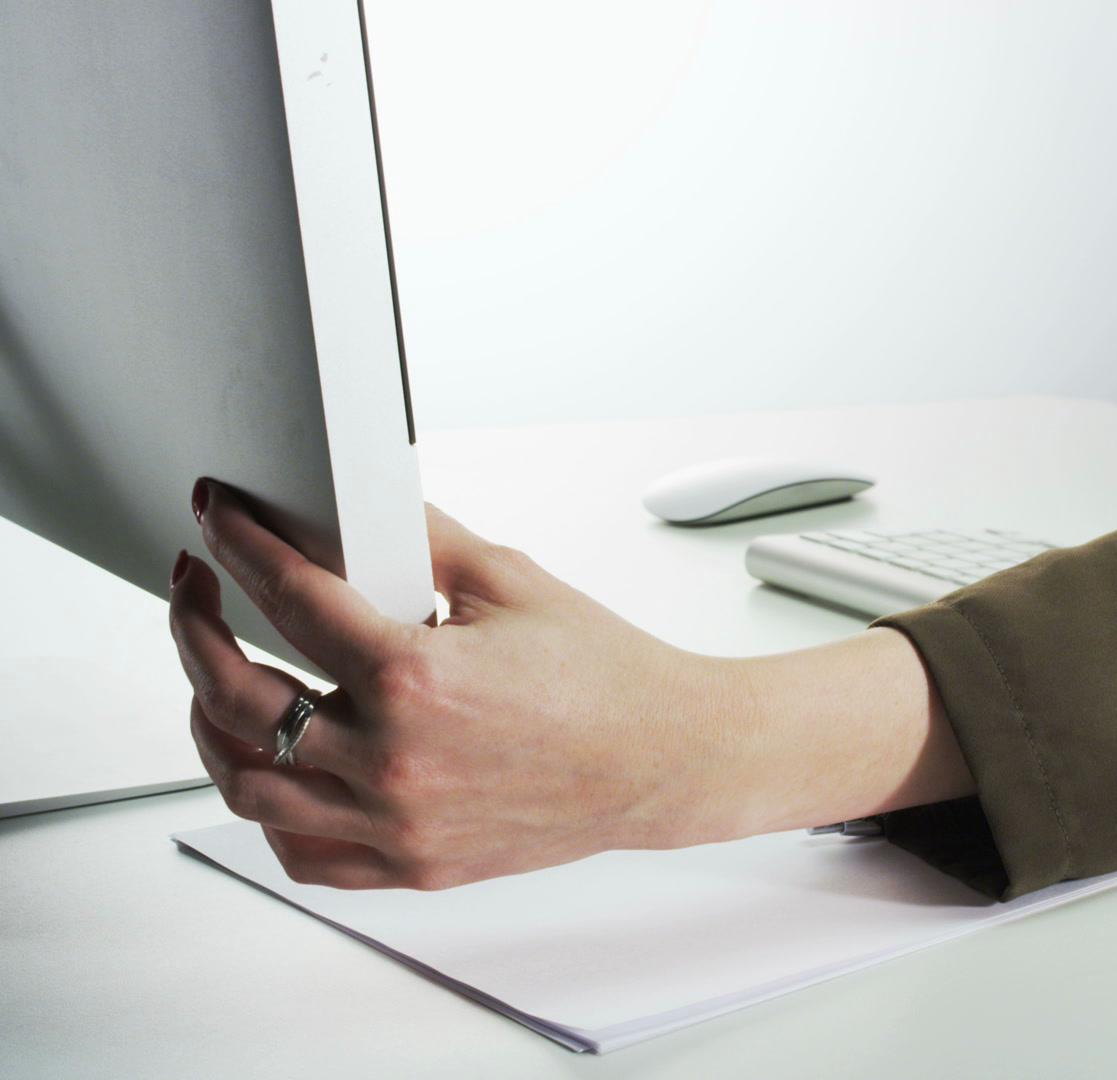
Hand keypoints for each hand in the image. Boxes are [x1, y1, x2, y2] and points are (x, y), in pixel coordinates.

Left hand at [169, 480, 971, 889]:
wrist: (666, 759)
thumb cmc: (607, 680)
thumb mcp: (511, 582)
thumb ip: (419, 539)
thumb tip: (354, 505)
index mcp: (418, 678)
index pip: (288, 596)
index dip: (238, 544)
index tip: (218, 521)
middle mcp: (395, 759)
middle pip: (234, 696)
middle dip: (193, 626)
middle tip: (195, 590)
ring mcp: (397, 822)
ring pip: (245, 784)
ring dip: (210, 722)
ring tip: (215, 677)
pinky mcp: (410, 863)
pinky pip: (299, 850)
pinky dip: (267, 807)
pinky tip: (271, 765)